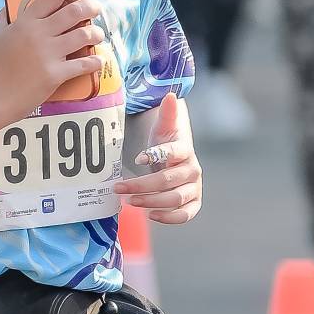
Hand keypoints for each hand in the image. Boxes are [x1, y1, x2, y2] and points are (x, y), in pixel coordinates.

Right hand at [0, 0, 104, 126]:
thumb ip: (4, 16)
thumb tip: (11, 4)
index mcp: (25, 21)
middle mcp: (39, 34)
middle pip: (74, 11)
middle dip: (91, 6)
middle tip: (96, 8)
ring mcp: (48, 54)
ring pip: (83, 35)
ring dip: (95, 33)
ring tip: (96, 35)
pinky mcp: (55, 74)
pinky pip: (83, 63)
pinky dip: (95, 61)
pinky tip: (98, 60)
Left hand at [116, 92, 201, 223]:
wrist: (175, 160)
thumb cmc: (165, 144)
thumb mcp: (163, 128)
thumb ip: (167, 114)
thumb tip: (171, 95)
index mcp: (185, 150)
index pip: (174, 152)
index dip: (157, 155)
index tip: (138, 158)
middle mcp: (192, 170)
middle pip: (168, 180)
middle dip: (142, 185)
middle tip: (119, 187)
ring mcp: (194, 188)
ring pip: (174, 198)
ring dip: (150, 201)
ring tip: (129, 201)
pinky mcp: (193, 203)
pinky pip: (186, 214)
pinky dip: (170, 217)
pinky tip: (151, 215)